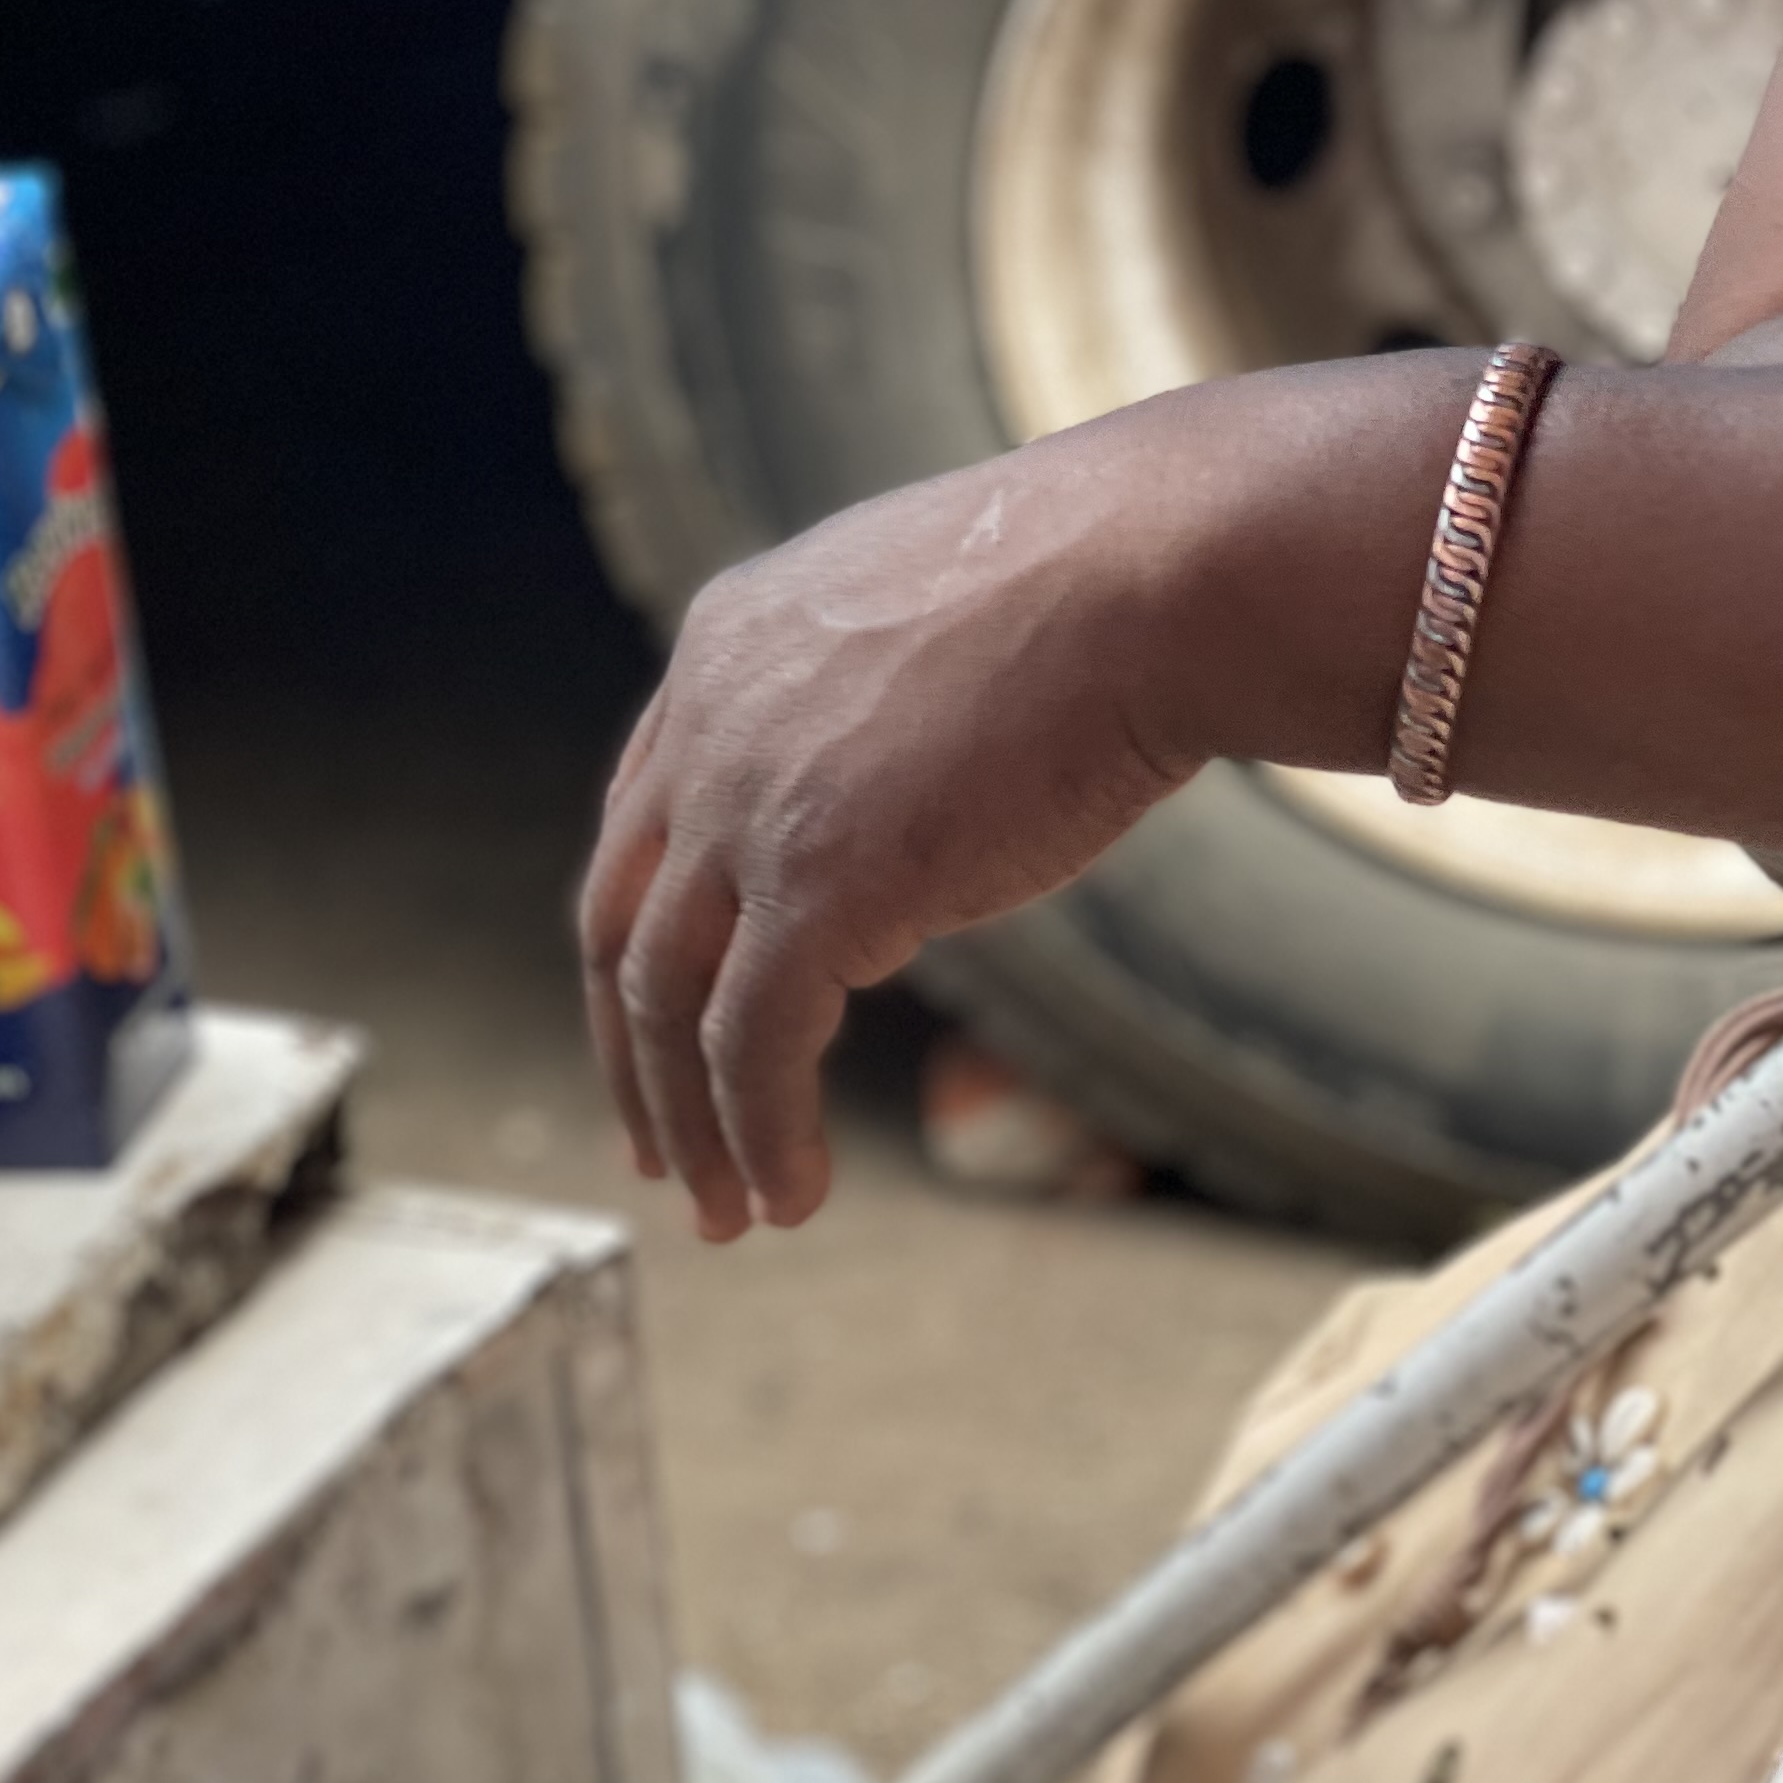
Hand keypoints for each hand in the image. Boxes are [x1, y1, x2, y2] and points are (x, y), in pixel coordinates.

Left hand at [579, 394, 1270, 1239]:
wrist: (1160, 571)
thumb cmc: (1105, 585)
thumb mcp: (937, 630)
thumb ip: (879, 711)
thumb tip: (907, 799)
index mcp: (725, 648)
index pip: (640, 823)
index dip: (640, 938)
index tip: (654, 1026)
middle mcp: (708, 724)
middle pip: (621, 921)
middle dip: (633, 1053)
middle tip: (657, 1152)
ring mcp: (750, 806)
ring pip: (669, 1002)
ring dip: (694, 1125)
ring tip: (732, 1212)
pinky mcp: (816, 886)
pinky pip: (752, 1047)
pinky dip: (761, 1134)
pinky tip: (792, 1197)